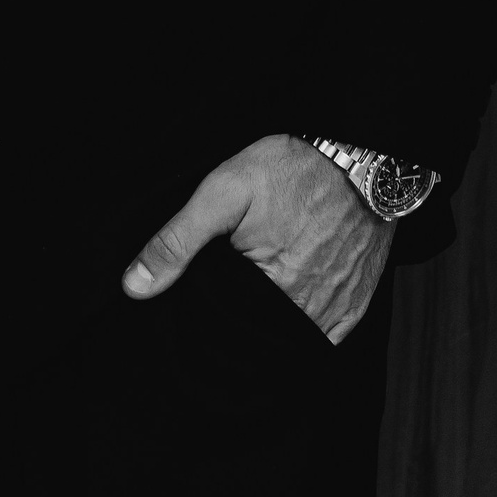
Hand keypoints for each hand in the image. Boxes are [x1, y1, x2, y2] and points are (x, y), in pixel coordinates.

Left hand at [122, 134, 394, 343]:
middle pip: (258, 337)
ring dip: (267, 330)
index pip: (223, 327)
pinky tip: (282, 311)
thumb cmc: (293, 169)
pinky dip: (302, 332)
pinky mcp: (356, 304)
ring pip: (290, 341)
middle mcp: (308, 309)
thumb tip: (135, 286)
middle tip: (225, 293)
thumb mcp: (222, 192)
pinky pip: (325, 340)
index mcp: (271, 287)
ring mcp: (337, 310)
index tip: (197, 301)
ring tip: (249, 302)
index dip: (205, 316)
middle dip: (235, 324)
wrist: (361, 155)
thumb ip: (177, 241)